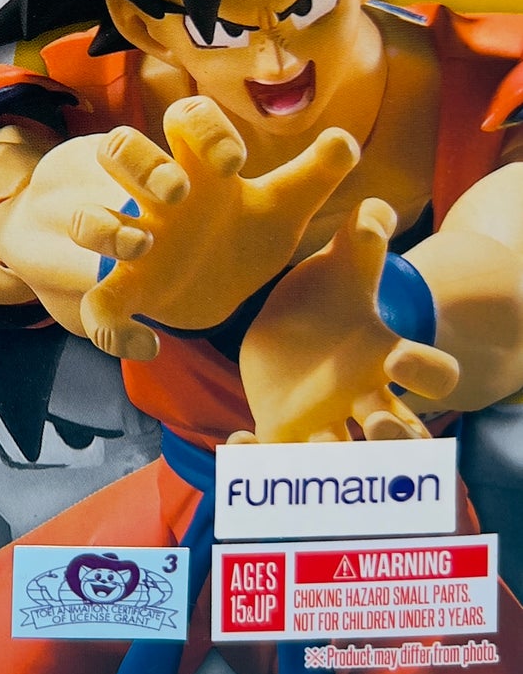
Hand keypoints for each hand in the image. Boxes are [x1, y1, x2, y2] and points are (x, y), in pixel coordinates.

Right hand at [74, 96, 359, 358]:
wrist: (218, 287)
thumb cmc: (244, 231)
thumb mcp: (284, 207)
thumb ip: (315, 176)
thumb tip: (345, 140)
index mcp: (197, 168)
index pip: (183, 120)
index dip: (201, 130)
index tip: (234, 162)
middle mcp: (154, 199)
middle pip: (118, 149)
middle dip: (140, 164)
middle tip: (178, 191)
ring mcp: (133, 244)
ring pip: (89, 220)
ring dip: (107, 229)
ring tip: (145, 245)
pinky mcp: (125, 292)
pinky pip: (98, 307)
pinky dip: (112, 327)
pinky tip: (151, 344)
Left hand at [233, 199, 458, 443]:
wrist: (290, 325)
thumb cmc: (330, 294)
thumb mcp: (345, 263)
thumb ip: (364, 237)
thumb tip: (375, 210)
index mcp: (386, 358)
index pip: (435, 376)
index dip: (428, 374)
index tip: (398, 362)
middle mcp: (365, 399)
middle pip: (404, 439)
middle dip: (396, 439)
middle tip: (372, 422)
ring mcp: (326, 421)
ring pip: (345, 460)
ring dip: (336, 462)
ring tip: (310, 451)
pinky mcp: (285, 431)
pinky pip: (277, 458)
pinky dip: (260, 458)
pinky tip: (237, 440)